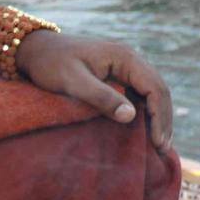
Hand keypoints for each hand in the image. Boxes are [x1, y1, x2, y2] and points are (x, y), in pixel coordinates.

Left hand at [16, 29, 173, 149]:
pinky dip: (147, 112)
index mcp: (124, 57)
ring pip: (152, 92)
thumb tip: (131, 116)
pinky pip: (140, 93)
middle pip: (158, 89)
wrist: (36, 49)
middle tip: (162, 149)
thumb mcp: (73, 82)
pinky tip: (146, 130)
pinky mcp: (117, 74)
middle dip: (163, 119)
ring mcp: (125, 66)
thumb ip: (101, 97)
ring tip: (159, 144)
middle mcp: (130, 58)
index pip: (154, 87)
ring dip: (158, 116)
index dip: (159, 116)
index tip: (157, 142)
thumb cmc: (51, 64)